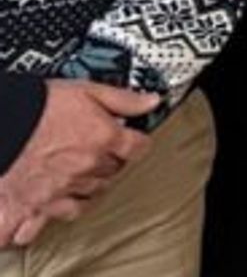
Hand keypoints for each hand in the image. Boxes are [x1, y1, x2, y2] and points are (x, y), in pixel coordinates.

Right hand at [0, 81, 157, 246]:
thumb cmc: (36, 105)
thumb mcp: (86, 90)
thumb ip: (122, 98)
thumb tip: (151, 102)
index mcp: (103, 138)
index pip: (139, 147)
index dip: (135, 141)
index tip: (130, 138)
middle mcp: (87, 167)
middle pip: (114, 171)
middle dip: (109, 160)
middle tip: (96, 149)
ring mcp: (62, 188)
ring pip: (92, 193)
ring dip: (90, 183)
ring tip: (78, 170)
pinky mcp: (37, 205)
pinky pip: (60, 215)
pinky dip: (59, 210)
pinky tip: (58, 201)